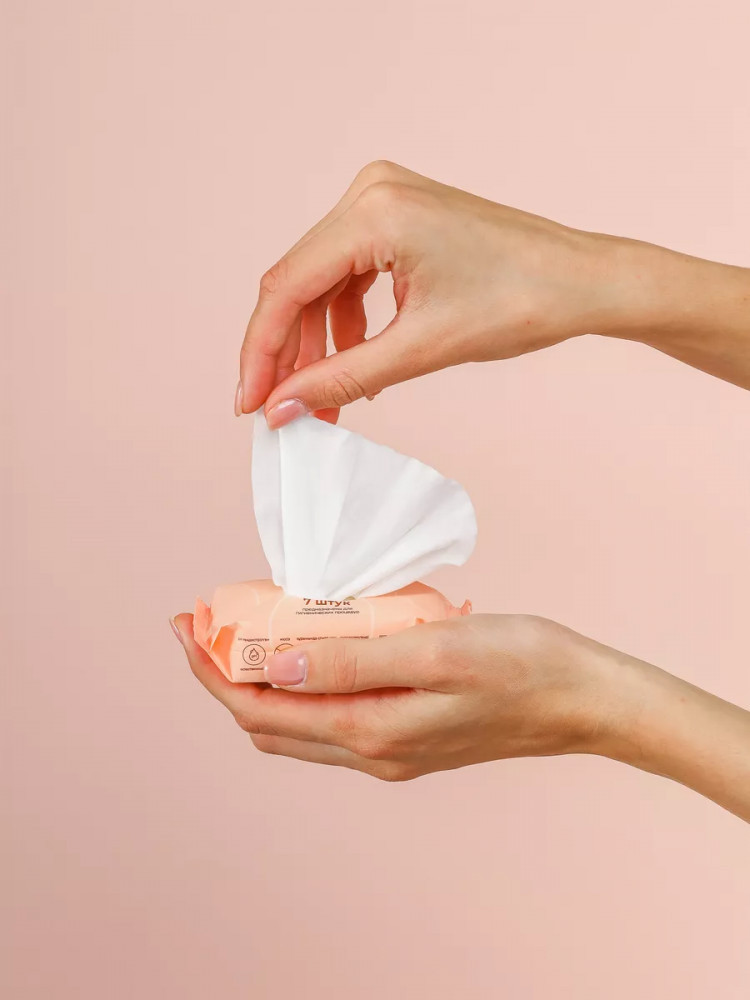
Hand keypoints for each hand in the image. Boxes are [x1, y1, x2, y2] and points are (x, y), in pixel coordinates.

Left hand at [172, 612, 624, 778]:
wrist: (582, 699)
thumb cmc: (521, 664)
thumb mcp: (434, 651)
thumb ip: (352, 662)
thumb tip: (273, 668)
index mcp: (372, 732)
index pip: (261, 710)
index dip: (213, 672)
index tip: (186, 627)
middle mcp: (373, 752)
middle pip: (271, 723)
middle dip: (226, 678)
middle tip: (207, 626)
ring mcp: (391, 749)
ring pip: (299, 724)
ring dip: (263, 683)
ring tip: (248, 631)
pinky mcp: (410, 735)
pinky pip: (335, 716)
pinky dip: (305, 685)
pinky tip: (313, 645)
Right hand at [238, 161, 749, 422]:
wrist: (584, 281)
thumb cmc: (522, 303)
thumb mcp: (422, 349)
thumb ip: (342, 378)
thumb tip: (282, 409)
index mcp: (375, 213)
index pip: (286, 288)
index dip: (261, 354)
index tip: (249, 405)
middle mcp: (371, 192)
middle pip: (296, 283)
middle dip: (287, 353)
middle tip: (283, 411)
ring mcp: (385, 199)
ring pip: (320, 282)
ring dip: (317, 344)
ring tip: (323, 402)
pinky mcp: (399, 217)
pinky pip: (350, 274)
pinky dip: (346, 322)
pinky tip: (353, 364)